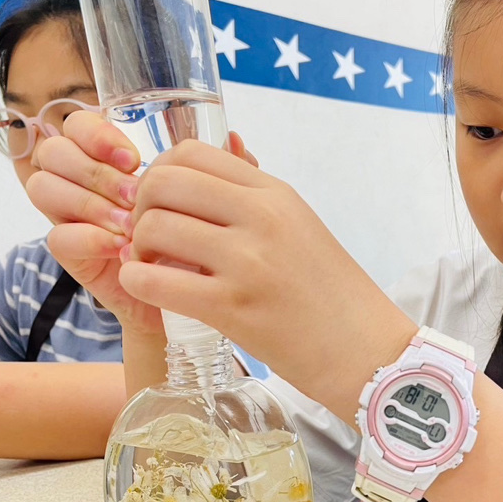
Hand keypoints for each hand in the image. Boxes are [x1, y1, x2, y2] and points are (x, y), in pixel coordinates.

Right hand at [25, 112, 256, 337]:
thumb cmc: (198, 235)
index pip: (77, 123)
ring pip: (43, 187)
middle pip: (53, 152)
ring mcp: (74, 216)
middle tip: (133, 192)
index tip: (132, 157)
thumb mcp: (211, 198)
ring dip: (88, 201)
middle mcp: (84, 181)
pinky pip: (56, 235)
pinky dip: (86, 236)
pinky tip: (118, 246)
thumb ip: (223, 169)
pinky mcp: (73, 254)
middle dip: (94, 170)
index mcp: (109, 157)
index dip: (94, 132)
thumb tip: (238, 139)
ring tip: (129, 223)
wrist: (191, 294)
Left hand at [118, 140, 416, 418]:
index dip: (159, 174)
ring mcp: (247, 261)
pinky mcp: (233, 307)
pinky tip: (148, 288)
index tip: (162, 203)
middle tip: (150, 237)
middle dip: (140, 207)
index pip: (191, 152)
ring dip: (139, 247)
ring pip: (154, 228)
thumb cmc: (331, 293)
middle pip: (163, 182)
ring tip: (155, 266)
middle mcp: (261, 216)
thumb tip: (216, 160)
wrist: (364, 349)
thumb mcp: (300, 225)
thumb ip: (255, 198)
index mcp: (275, 193)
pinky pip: (156, 282)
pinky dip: (138, 282)